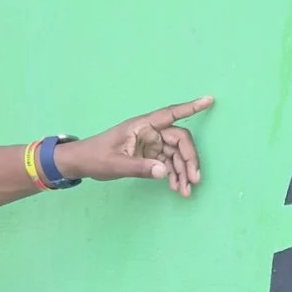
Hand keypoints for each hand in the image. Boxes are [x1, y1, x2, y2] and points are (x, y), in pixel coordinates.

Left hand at [60, 97, 210, 194]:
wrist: (82, 163)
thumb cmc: (95, 157)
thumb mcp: (115, 164)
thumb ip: (140, 168)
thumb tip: (164, 172)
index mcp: (142, 126)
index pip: (170, 114)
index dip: (190, 107)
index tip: (208, 100)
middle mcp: (150, 132)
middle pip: (179, 140)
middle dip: (189, 160)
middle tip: (193, 180)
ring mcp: (151, 144)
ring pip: (176, 155)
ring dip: (183, 172)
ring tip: (185, 191)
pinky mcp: (149, 155)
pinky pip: (168, 163)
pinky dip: (174, 175)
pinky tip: (177, 188)